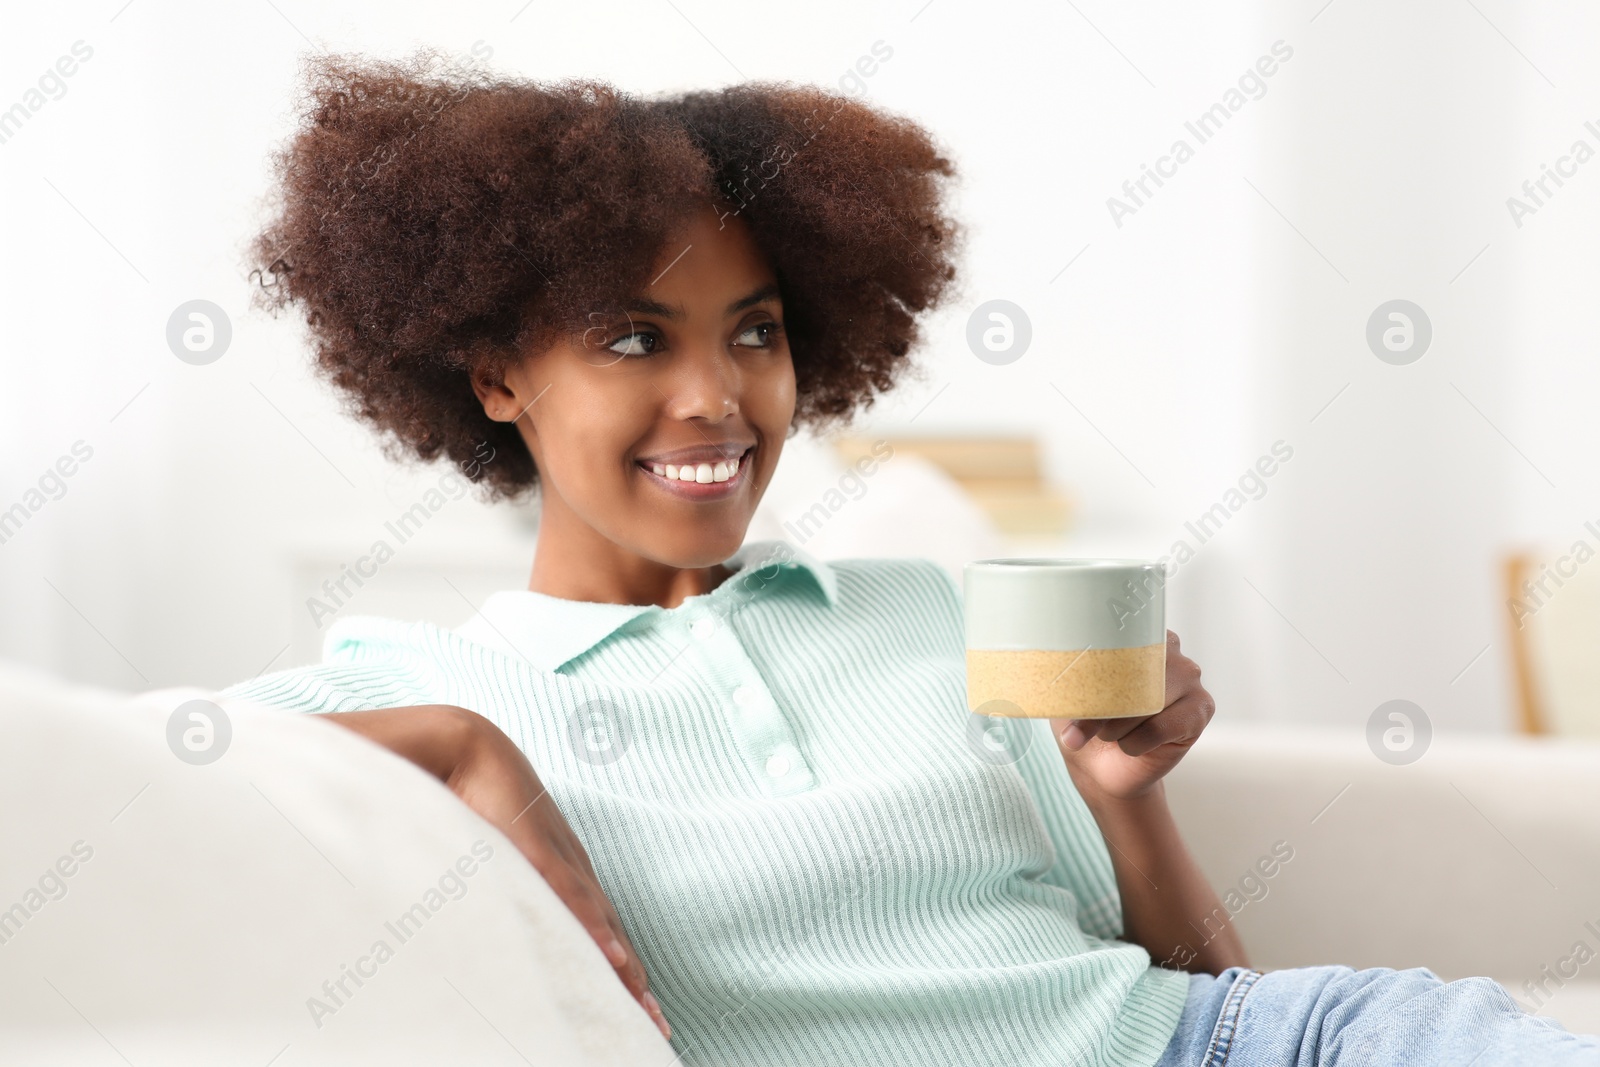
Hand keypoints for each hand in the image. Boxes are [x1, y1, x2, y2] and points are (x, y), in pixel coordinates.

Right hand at [319, 705, 670, 1040]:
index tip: (639, 1017)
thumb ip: (493, 897)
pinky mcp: (539, 850)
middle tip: (656, 1031)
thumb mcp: (483, 861)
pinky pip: (572, 899)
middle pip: (610, 940)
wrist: (463, 748)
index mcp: (557, 876)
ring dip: (623, 971)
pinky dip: (593, 930)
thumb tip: (478, 932)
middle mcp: (568, 872)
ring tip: (645, 1012)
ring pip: (600, 928)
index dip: (618, 977)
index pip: (596, 937)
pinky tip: (613, 959)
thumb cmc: (466, 803)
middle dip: (633, 987)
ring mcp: (558, 862)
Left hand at [1049, 631, 1214, 802]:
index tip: (1075, 687)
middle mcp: (1170, 651)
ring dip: (1115, 727)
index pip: (1116, 639)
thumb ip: (1069, 676)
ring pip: (1145, 700)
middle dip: (1101, 706)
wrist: (1101, 769)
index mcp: (1137, 635)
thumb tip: (1052, 668)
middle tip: (1079, 728)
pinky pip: (1160, 726)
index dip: (1092, 667)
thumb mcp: (1071, 695)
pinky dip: (1134, 742)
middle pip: (1132, 671)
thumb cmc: (1086, 723)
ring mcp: (1190, 680)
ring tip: (1106, 736)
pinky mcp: (1199, 711)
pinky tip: (1129, 746)